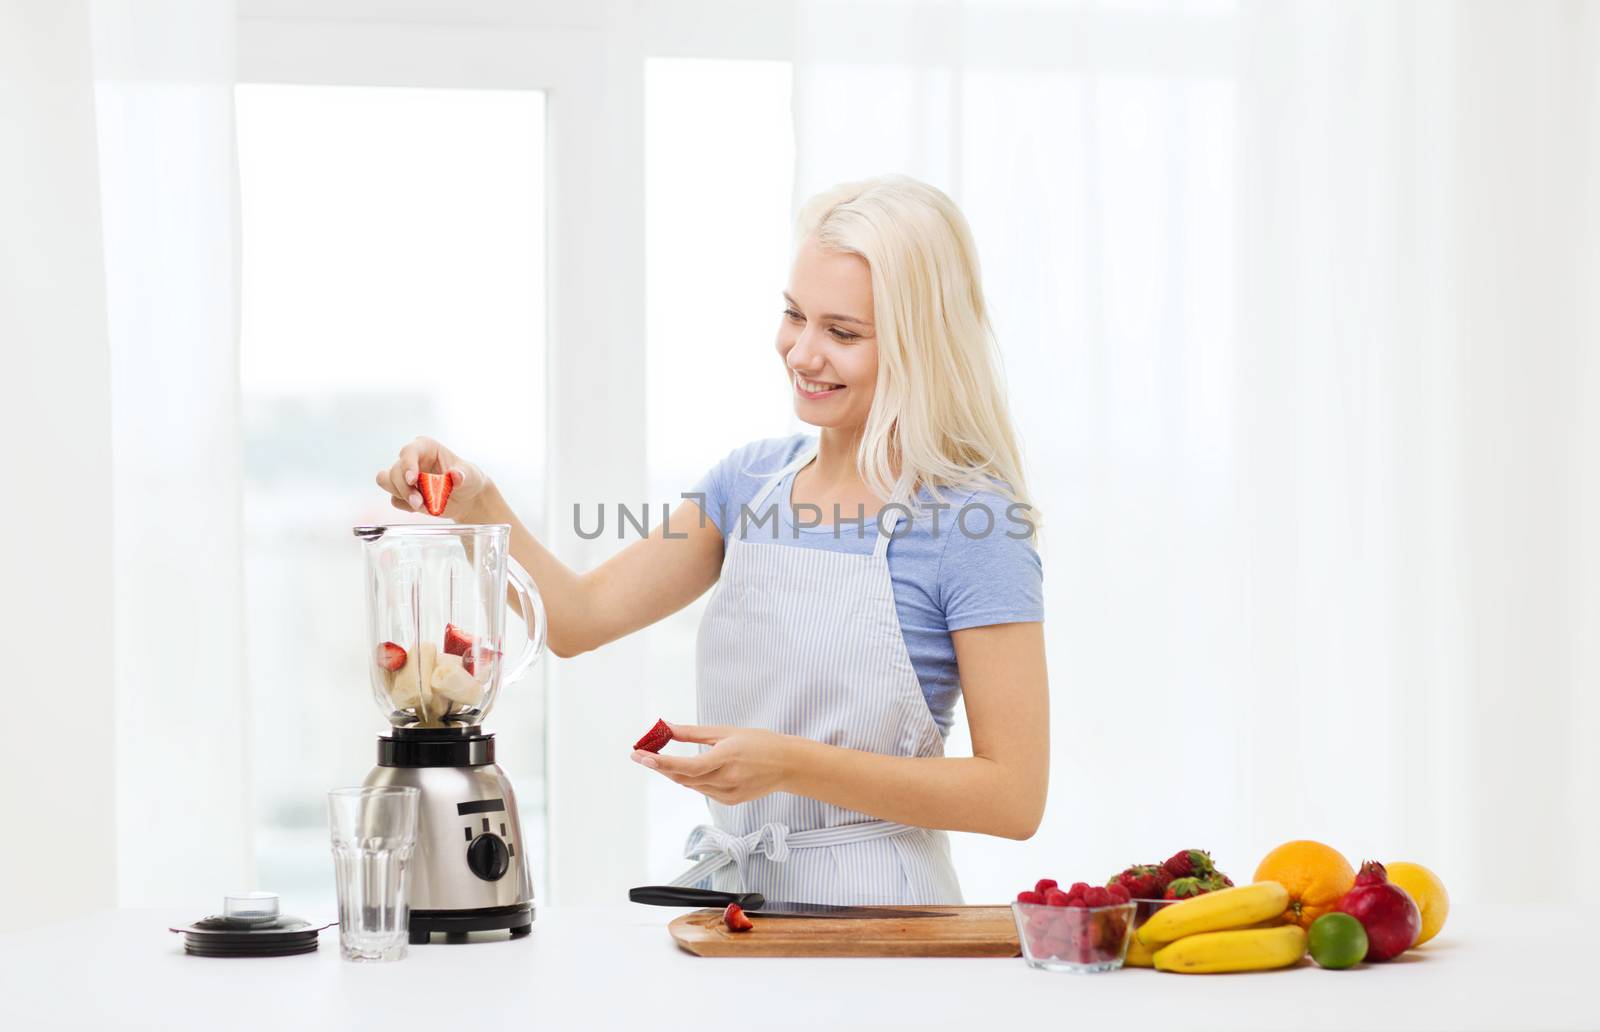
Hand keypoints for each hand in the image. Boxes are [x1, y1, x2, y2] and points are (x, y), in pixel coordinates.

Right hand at [375, 436, 491, 519]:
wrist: (466, 497)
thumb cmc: (467, 478)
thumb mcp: (470, 475)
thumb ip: (462, 475)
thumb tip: (456, 475)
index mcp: (425, 447)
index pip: (409, 451)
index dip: (408, 465)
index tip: (413, 480)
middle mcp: (411, 459)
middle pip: (394, 470)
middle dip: (405, 488)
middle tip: (420, 502)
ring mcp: (404, 476)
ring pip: (386, 481)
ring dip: (401, 495)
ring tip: (421, 505)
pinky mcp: (403, 492)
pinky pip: (395, 500)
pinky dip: (407, 506)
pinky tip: (424, 507)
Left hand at [630, 723, 793, 805]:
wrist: (788, 765)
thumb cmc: (759, 742)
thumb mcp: (726, 731)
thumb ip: (693, 733)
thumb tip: (666, 728)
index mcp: (727, 757)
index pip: (687, 766)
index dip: (661, 763)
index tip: (640, 756)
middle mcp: (726, 779)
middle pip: (682, 776)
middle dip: (660, 766)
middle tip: (641, 754)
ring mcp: (728, 793)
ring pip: (690, 784)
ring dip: (673, 772)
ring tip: (658, 758)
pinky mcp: (730, 800)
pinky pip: (702, 789)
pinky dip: (691, 778)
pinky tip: (688, 768)